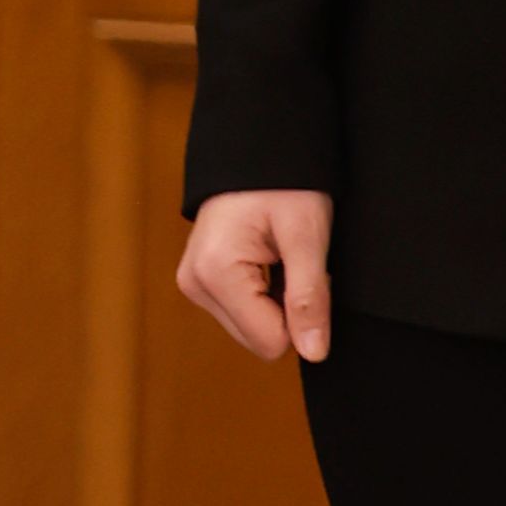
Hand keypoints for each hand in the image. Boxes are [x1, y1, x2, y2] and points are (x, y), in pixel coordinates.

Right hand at [176, 188, 333, 363]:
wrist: (255, 151)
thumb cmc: (283, 185)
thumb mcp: (306, 237)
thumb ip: (309, 298)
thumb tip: (313, 353)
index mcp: (215, 274)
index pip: (270, 341)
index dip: (301, 316)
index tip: (303, 272)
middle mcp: (194, 284)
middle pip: (257, 339)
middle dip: (285, 310)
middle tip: (292, 264)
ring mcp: (192, 283)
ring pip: (250, 329)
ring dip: (274, 303)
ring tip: (278, 259)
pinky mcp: (198, 282)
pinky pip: (240, 312)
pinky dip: (261, 295)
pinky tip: (266, 262)